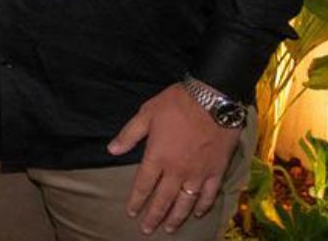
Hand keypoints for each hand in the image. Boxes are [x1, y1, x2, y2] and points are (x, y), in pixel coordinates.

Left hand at [108, 84, 241, 234]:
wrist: (213, 100)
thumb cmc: (176, 104)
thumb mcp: (146, 113)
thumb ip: (129, 134)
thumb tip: (111, 150)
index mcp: (157, 157)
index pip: (143, 185)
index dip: (136, 201)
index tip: (130, 213)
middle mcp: (177, 171)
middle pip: (163, 199)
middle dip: (153, 216)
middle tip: (146, 230)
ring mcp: (198, 173)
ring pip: (185, 203)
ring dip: (176, 217)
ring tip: (168, 228)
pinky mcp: (216, 171)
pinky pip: (208, 195)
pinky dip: (202, 206)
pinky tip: (197, 214)